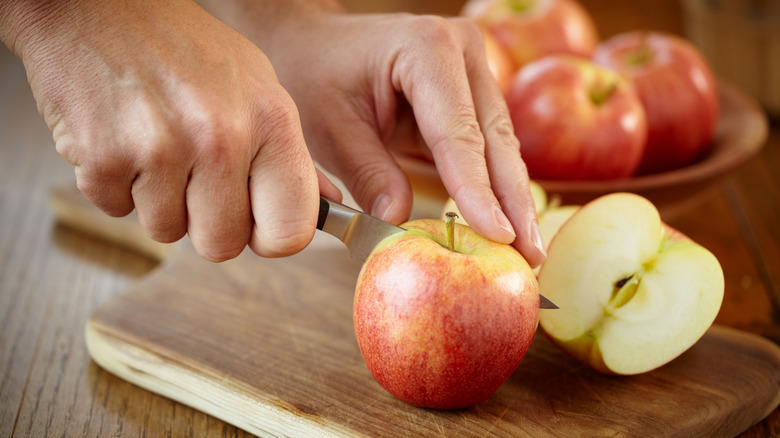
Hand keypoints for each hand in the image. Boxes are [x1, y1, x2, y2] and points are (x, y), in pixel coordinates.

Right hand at [3, 0, 340, 259]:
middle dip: (205, 222)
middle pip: (222, 246)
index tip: (254, 222)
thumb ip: (289, 154)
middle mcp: (221, 137)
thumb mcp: (256, 86)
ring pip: (166, 232)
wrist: (95, 6)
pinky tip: (123, 139)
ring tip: (155, 145)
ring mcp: (161, 148)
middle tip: (193, 178)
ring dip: (157, 201)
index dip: (268, 237)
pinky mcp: (103, 157)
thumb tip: (326, 204)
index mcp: (271, 121)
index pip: (291, 232)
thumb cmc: (182, 48)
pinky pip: (116, 211)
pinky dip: (115, 186)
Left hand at [248, 11, 546, 266]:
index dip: (478, 189)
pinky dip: (496, 184)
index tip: (498, 235)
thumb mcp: (330, 128)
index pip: (459, 132)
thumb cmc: (315, 77)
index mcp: (426, 47)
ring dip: (512, 198)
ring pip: (501, 143)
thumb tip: (400, 220)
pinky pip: (488, 143)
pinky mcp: (471, 92)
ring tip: (527, 249)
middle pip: (496, 137)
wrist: (313, 46)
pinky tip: (506, 223)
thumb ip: (367, 173)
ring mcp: (472, 68)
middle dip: (513, 201)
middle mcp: (462, 50)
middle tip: (530, 254)